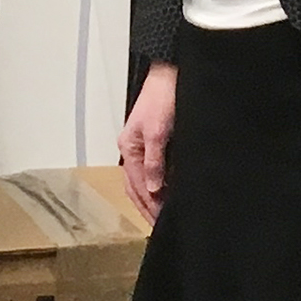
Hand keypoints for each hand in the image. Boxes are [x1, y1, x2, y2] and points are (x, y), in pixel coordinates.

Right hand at [117, 62, 179, 220]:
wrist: (172, 75)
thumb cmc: (162, 97)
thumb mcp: (158, 131)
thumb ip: (154, 162)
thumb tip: (154, 189)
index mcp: (129, 147)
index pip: (137, 185)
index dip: (149, 206)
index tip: (161, 222)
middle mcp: (132, 148)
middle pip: (135, 186)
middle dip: (147, 207)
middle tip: (160, 225)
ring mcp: (142, 145)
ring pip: (142, 180)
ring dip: (151, 198)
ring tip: (162, 215)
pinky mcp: (155, 142)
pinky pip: (152, 170)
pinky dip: (157, 185)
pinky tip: (167, 193)